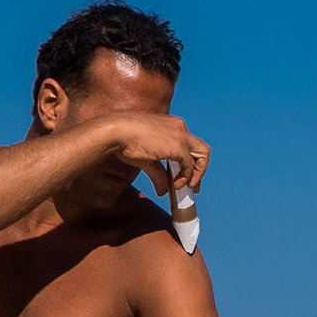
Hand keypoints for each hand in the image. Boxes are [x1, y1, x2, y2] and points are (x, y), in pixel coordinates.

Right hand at [93, 112, 211, 194]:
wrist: (113, 132)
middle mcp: (178, 127)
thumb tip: (163, 191)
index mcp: (170, 125)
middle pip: (201, 148)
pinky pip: (190, 165)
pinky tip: (176, 185)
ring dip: (197, 174)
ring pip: (202, 155)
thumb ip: (159, 174)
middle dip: (200, 169)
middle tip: (194, 186)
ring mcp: (180, 135)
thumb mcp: (145, 158)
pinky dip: (187, 177)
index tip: (187, 177)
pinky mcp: (178, 145)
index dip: (190, 162)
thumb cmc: (122, 140)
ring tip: (188, 188)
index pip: (189, 144)